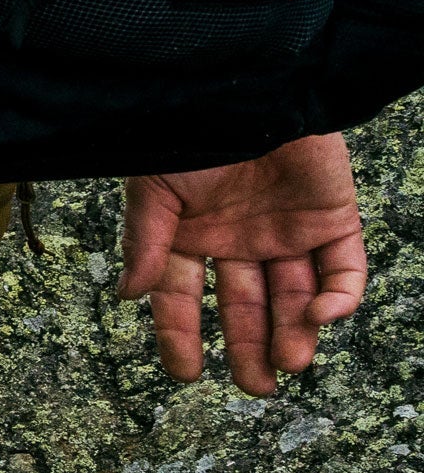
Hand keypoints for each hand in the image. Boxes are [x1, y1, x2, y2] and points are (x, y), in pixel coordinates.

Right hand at [119, 134, 365, 397]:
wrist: (249, 85)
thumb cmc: (191, 129)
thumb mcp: (154, 187)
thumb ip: (146, 242)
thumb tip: (128, 296)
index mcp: (192, 234)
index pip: (184, 297)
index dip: (182, 335)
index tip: (185, 374)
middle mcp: (240, 240)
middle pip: (248, 307)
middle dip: (251, 350)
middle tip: (257, 387)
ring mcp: (289, 232)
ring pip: (297, 297)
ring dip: (296, 333)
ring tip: (290, 362)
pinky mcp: (334, 220)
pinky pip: (345, 270)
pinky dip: (341, 298)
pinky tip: (322, 315)